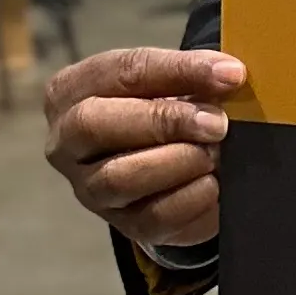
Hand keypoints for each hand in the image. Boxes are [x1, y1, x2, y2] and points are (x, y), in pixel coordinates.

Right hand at [44, 45, 246, 247]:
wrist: (165, 169)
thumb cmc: (159, 112)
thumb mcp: (167, 85)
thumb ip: (190, 77)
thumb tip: (229, 75)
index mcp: (70, 91)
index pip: (119, 72)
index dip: (177, 70)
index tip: (229, 74)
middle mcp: (66, 142)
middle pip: (96, 124)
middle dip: (164, 120)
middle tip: (216, 123)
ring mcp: (88, 188)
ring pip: (119, 176)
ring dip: (176, 162)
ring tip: (214, 155)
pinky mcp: (122, 224)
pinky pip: (151, 217)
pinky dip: (189, 200)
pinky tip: (214, 186)